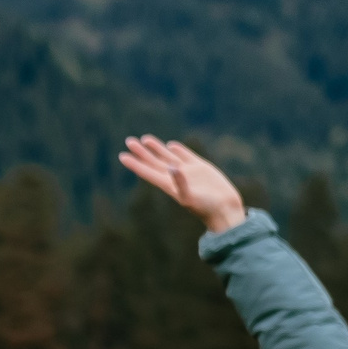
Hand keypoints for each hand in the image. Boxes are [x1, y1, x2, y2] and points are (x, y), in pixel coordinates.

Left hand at [117, 135, 246, 233]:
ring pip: (168, 156)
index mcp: (169, 185)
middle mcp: (175, 177)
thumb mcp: (190, 198)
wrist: (225, 210)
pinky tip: (170, 145)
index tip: (122, 156)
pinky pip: (186, 156)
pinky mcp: (201, 168)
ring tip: (145, 139)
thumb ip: (180, 183)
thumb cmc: (206, 208)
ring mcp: (188, 172)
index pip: (147, 172)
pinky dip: (178, 149)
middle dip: (141, 152)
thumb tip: (172, 167)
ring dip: (156, 148)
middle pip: (154, 162)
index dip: (135, 164)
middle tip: (129, 141)